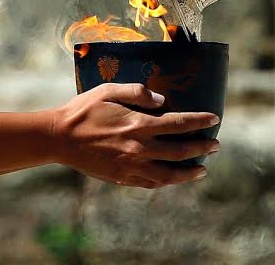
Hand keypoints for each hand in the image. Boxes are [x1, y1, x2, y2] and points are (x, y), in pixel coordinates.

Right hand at [49, 84, 219, 188]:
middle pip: (180, 150)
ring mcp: (131, 166)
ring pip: (169, 174)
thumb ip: (138, 92)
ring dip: (189, 172)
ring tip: (202, 169)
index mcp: (139, 125)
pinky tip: (173, 178)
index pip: (179, 123)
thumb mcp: (109, 90)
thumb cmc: (83, 110)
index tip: (214, 119)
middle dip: (202, 148)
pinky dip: (166, 182)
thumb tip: (163, 101)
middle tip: (216, 146)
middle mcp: (139, 148)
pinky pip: (150, 183)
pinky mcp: (121, 178)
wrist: (58, 138)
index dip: (199, 121)